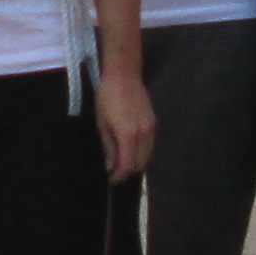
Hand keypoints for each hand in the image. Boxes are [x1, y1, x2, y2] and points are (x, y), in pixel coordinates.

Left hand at [96, 64, 155, 183]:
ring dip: (136, 163)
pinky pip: (150, 145)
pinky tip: (131, 150)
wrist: (124, 74)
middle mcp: (143, 134)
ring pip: (147, 156)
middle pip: (140, 163)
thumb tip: (110, 166)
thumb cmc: (107, 97)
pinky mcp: (153, 122)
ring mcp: (151, 128)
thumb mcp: (102, 123)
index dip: (119, 176)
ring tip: (122, 163)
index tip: (111, 179)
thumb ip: (108, 147)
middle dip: (128, 172)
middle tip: (115, 173)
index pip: (127, 165)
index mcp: (128, 134)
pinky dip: (142, 153)